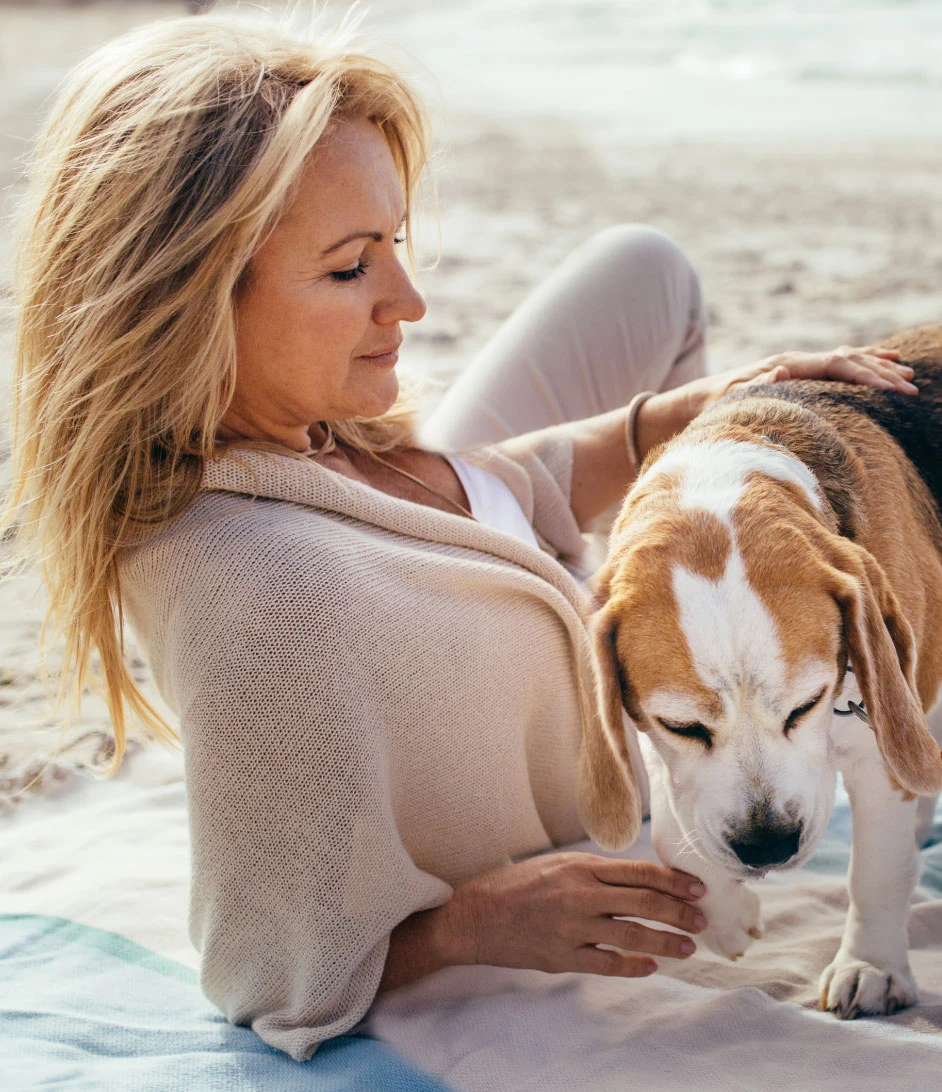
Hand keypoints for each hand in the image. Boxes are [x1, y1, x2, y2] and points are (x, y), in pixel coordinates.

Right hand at [444, 852, 706, 977]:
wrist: (474, 916)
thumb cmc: (516, 885)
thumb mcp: (556, 865)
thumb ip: (593, 872)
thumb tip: (638, 879)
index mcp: (579, 866)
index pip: (638, 872)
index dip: (672, 880)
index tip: (697, 888)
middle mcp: (579, 894)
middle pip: (643, 902)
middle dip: (679, 911)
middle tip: (702, 920)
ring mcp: (571, 927)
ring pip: (632, 934)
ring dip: (666, 942)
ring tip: (688, 947)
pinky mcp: (562, 956)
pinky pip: (607, 963)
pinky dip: (633, 965)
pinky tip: (651, 966)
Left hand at [720, 344, 915, 401]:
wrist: (701, 396)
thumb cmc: (716, 403)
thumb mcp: (731, 398)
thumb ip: (756, 386)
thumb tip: (781, 370)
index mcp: (788, 365)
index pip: (836, 365)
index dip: (865, 376)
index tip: (890, 390)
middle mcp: (797, 359)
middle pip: (849, 359)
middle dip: (881, 374)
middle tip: (910, 389)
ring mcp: (798, 363)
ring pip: (848, 358)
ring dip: (878, 365)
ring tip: (908, 373)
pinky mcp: (798, 370)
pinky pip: (839, 363)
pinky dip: (863, 361)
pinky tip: (884, 361)